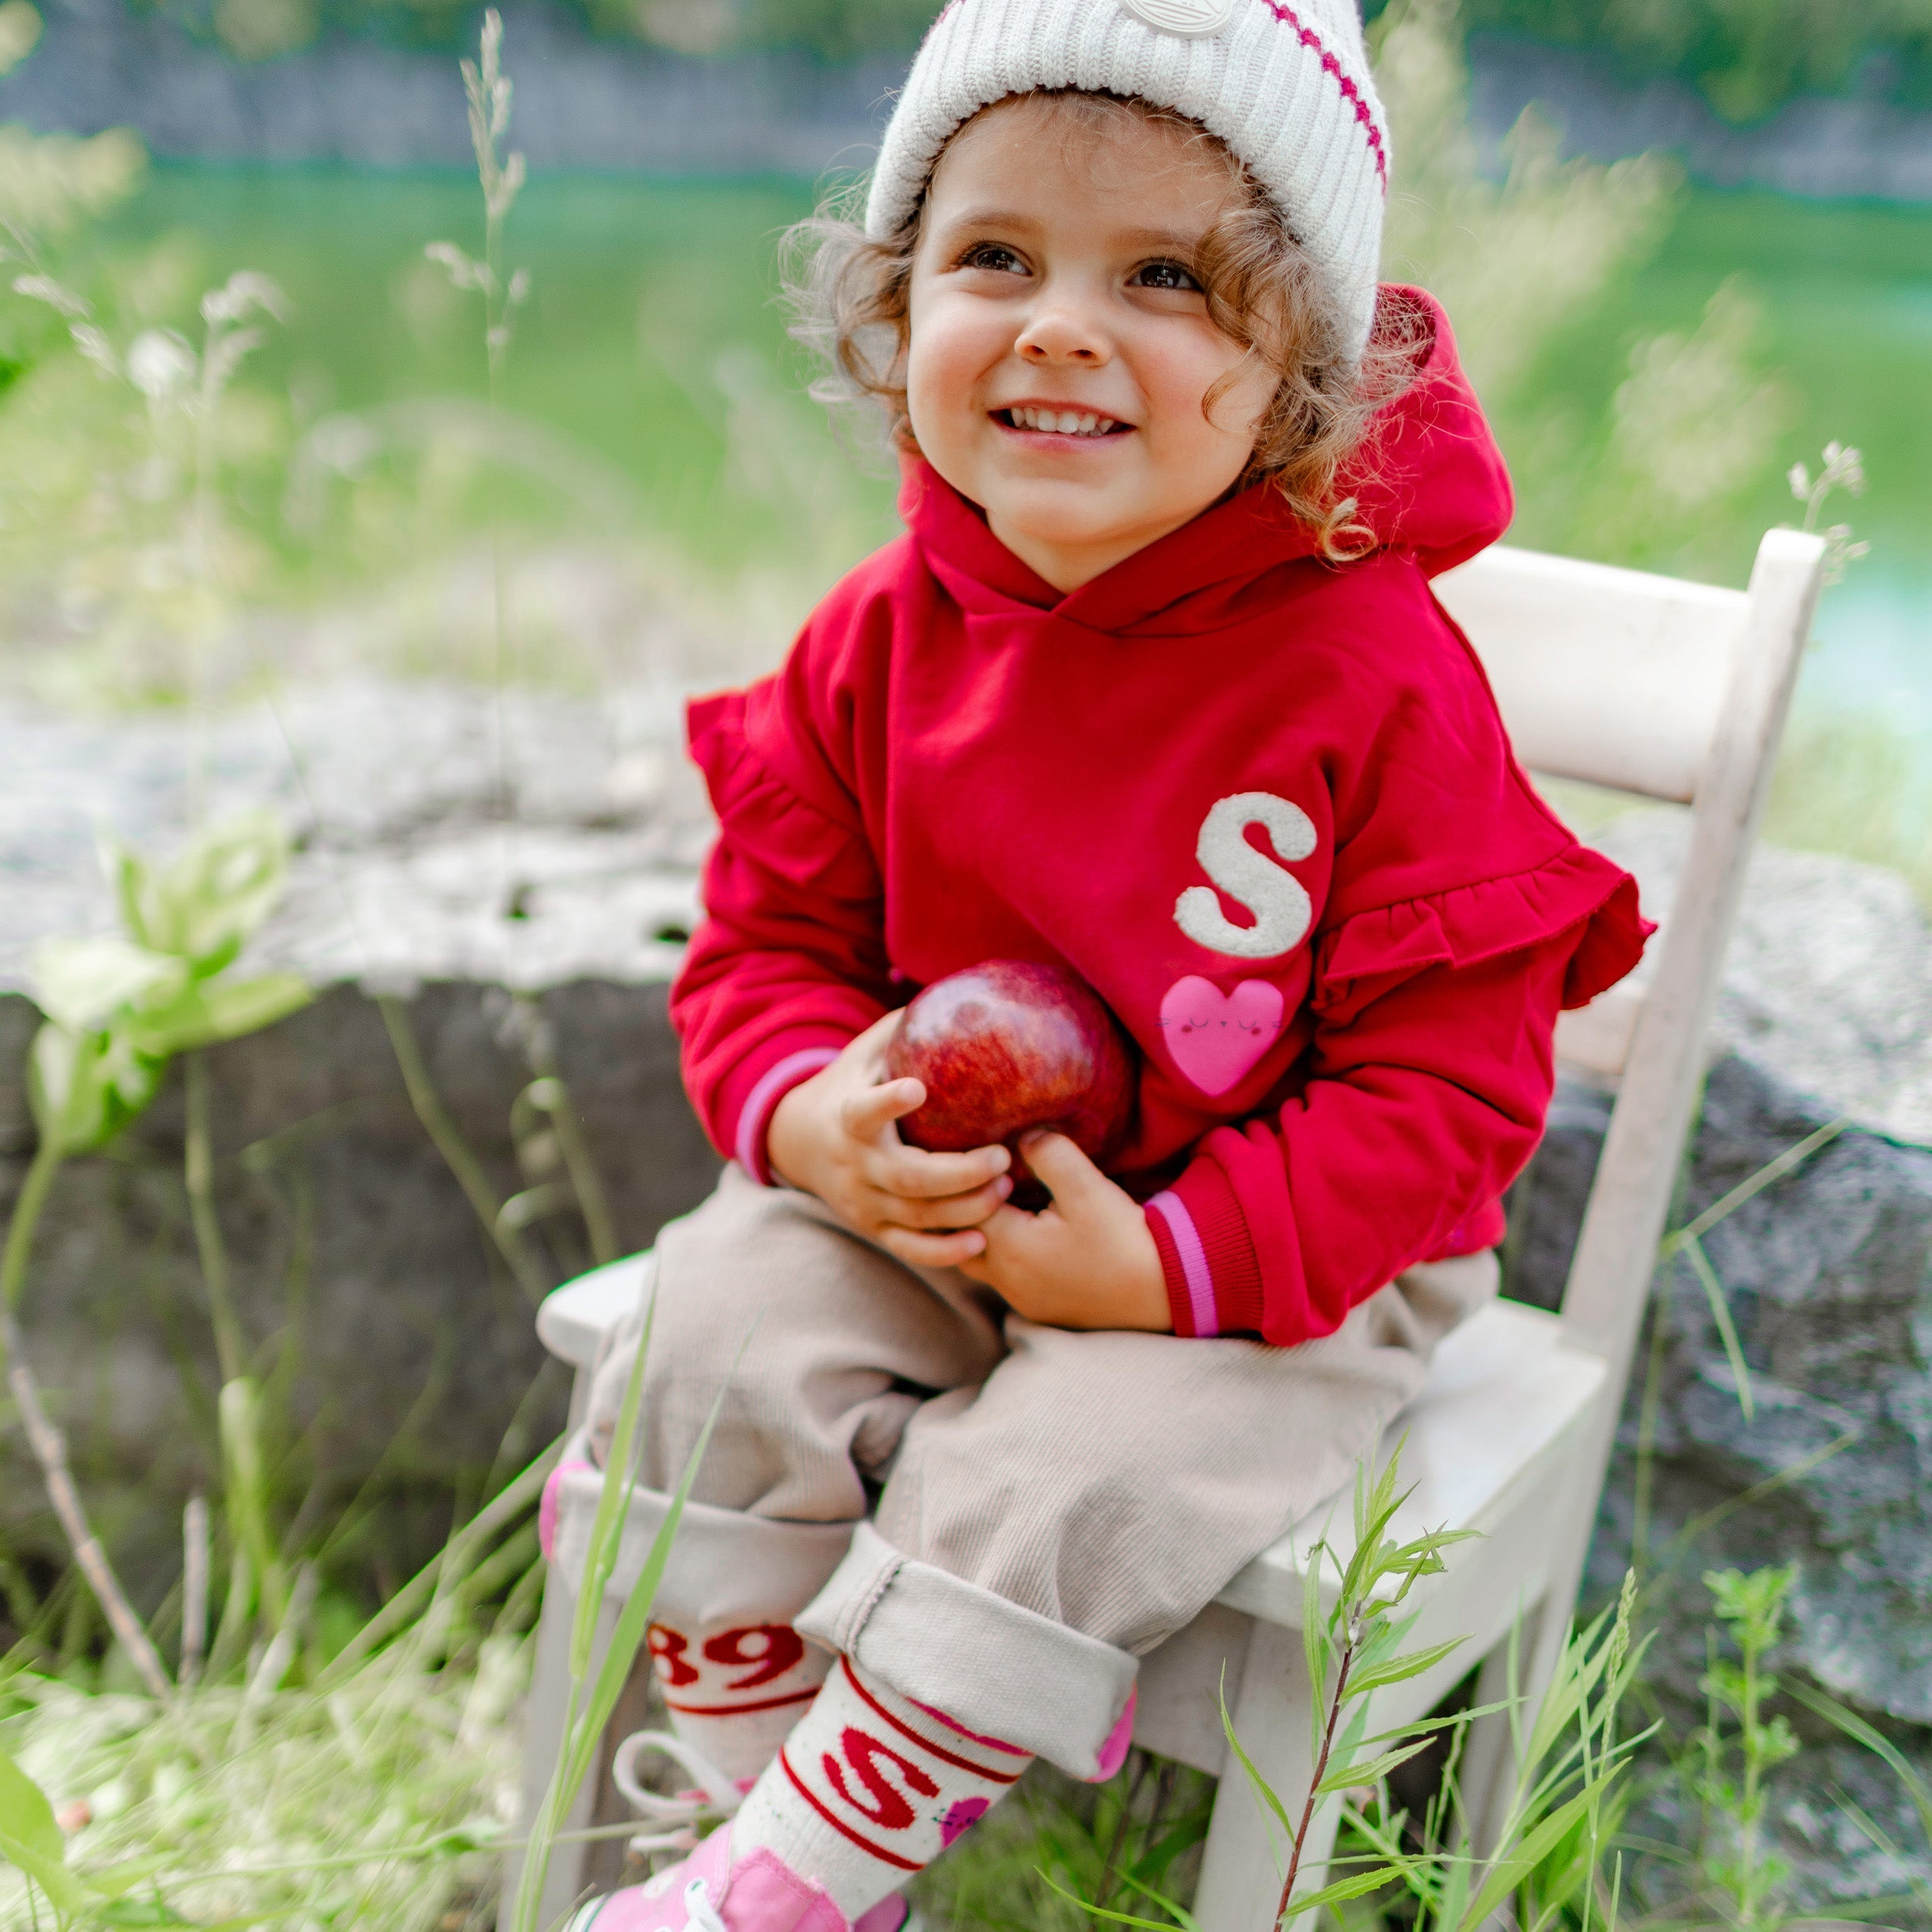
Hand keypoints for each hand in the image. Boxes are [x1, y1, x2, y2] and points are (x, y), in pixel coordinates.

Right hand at [767, 1013, 1013, 1267]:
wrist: (799, 1143)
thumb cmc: (850, 1087)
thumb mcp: (864, 1054)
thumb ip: (901, 1029)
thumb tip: (955, 993)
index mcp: (848, 1118)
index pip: (863, 1113)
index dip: (887, 1102)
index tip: (916, 1088)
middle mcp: (854, 1165)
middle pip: (906, 1178)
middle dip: (958, 1173)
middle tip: (1001, 1157)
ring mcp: (863, 1202)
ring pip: (916, 1216)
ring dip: (965, 1208)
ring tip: (1007, 1190)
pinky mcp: (874, 1229)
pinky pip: (910, 1249)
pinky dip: (944, 1253)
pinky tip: (982, 1244)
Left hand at [958, 1131, 1170, 1332]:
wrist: (1164, 1291)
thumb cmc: (1123, 1238)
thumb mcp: (1086, 1185)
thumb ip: (1047, 1152)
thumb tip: (1022, 1138)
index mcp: (1007, 1247)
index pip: (961, 1206)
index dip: (970, 1179)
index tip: (995, 1161)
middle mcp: (1004, 1279)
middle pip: (959, 1238)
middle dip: (966, 1208)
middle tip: (992, 1181)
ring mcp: (1020, 1299)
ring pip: (978, 1261)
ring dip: (985, 1232)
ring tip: (1010, 1204)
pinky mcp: (1039, 1308)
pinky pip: (1003, 1278)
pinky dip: (1004, 1253)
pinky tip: (1031, 1233)